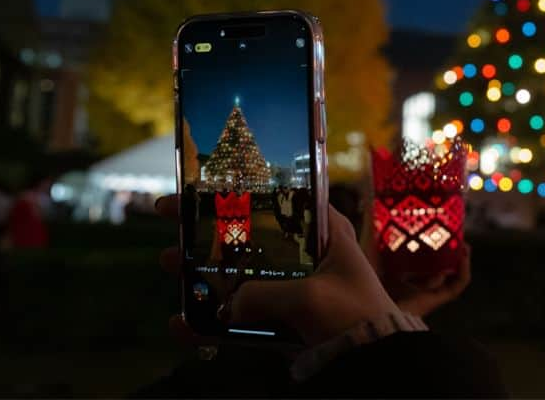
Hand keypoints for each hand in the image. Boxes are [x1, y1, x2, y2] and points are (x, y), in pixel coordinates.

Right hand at [157, 195, 398, 346]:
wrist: (374, 363)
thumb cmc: (353, 316)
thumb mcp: (310, 298)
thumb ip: (264, 294)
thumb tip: (228, 305)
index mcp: (325, 231)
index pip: (280, 197)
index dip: (241, 189)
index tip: (202, 183)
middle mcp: (308, 253)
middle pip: (251, 232)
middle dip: (209, 227)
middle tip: (170, 216)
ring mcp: (294, 286)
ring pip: (241, 273)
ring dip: (204, 269)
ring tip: (169, 263)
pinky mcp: (284, 319)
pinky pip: (242, 316)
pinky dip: (212, 322)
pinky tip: (182, 325)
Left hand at [359, 200, 471, 316]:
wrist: (366, 310)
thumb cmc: (363, 280)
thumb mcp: (368, 247)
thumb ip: (370, 226)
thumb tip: (370, 199)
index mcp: (394, 273)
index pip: (415, 257)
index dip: (427, 242)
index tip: (434, 225)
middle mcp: (410, 286)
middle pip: (434, 267)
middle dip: (447, 250)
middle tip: (453, 232)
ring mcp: (423, 295)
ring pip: (448, 277)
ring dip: (459, 260)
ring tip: (464, 242)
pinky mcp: (433, 303)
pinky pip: (455, 287)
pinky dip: (463, 272)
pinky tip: (464, 254)